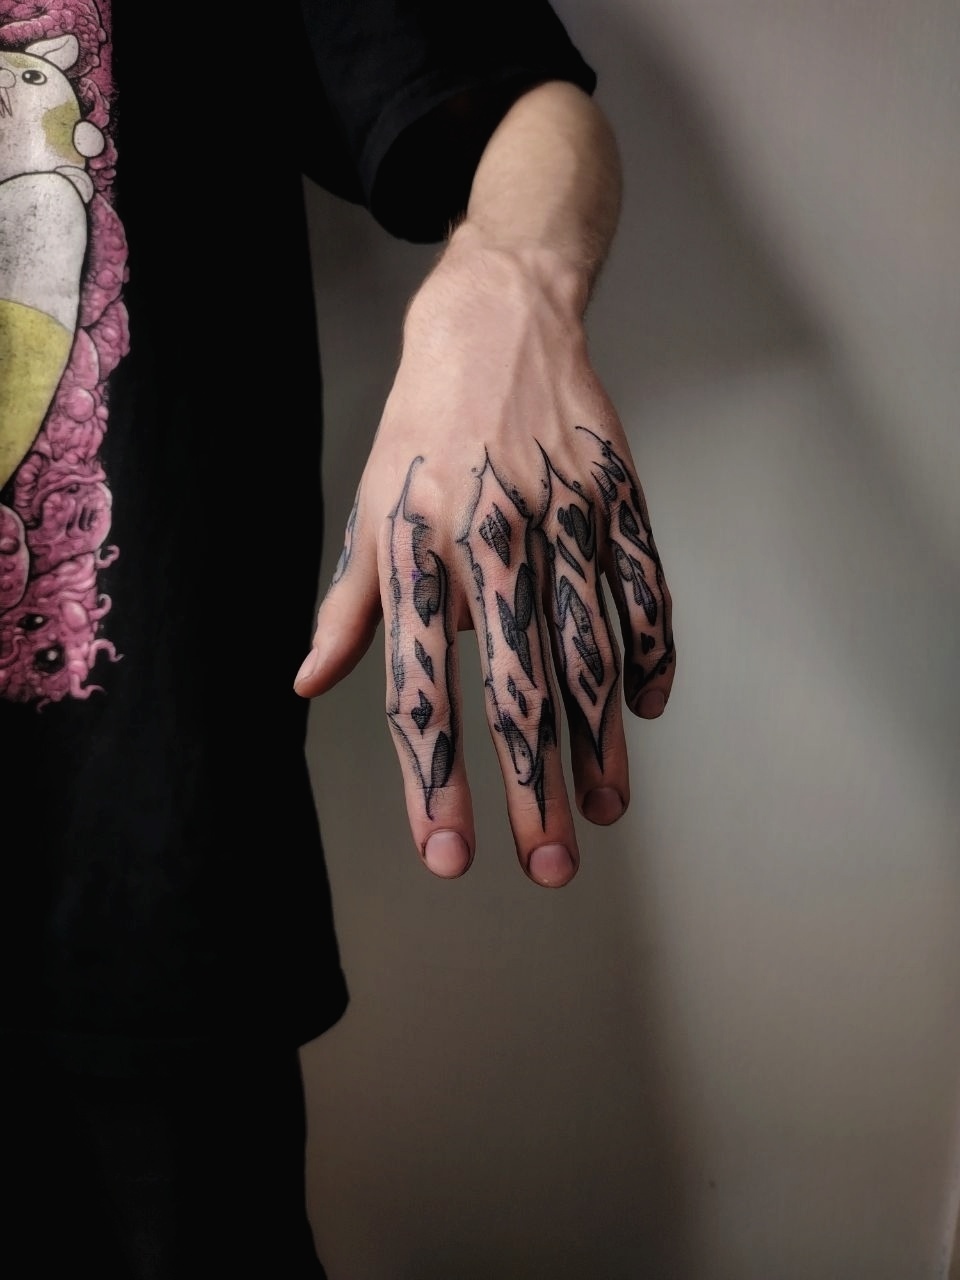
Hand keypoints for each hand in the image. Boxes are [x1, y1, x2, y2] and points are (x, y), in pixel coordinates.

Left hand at [295, 233, 674, 886]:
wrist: (499, 323)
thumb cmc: (421, 427)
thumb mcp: (368, 507)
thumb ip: (346, 603)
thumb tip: (307, 684)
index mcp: (416, 550)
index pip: (420, 688)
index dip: (433, 779)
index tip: (447, 856)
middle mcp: (491, 541)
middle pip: (516, 687)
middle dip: (533, 787)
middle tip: (548, 867)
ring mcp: (563, 519)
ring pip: (591, 650)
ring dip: (601, 741)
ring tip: (606, 811)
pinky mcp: (618, 499)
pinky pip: (645, 590)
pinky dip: (652, 652)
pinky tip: (646, 709)